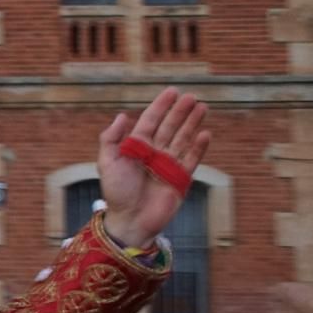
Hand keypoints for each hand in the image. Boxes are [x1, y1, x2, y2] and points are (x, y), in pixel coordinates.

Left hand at [98, 87, 211, 247]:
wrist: (130, 220)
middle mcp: (154, 153)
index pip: (151, 121)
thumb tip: (123, 115)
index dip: (161, 106)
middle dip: (180, 111)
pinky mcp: (181, 178)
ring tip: (202, 107)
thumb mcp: (107, 163)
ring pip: (183, 138)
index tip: (172, 92)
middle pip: (170, 127)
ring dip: (192, 123)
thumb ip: (111, 138)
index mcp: (136, 147)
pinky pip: (192, 159)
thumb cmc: (116, 192)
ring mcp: (168, 165)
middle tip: (191, 97)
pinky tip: (205, 133)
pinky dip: (199, 146)